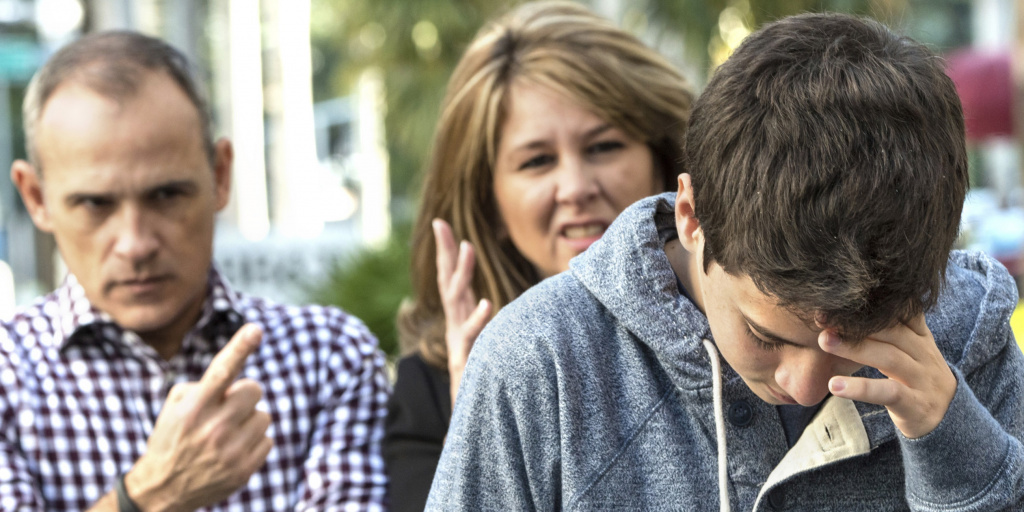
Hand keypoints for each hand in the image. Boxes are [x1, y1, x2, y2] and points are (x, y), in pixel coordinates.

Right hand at [125, 324, 272, 511]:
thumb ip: (203, 385)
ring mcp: (230, 451)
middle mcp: (213, 428)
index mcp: (193, 408)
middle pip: (253, 390)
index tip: (255, 328)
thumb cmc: (172, 437)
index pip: (221, 371)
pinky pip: (267, 440)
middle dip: (244, 394)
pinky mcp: (244, 469)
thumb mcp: (175, 406)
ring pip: (263, 416)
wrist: (163, 489)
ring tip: (227, 433)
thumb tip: (234, 373)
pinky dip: (254, 442)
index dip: (239, 347)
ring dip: (249, 420)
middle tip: (229, 406)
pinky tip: (233, 450)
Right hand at [433, 219, 491, 406]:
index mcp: (460, 320)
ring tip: (468, 247)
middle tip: (440, 223)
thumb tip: (501, 301)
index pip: (451, 279)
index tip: (440, 223)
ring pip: (456, 302)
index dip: (447, 252)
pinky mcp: (466, 361)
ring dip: (462, 274)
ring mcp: (459, 343)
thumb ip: (489, 325)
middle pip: (447, 283)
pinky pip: (470, 338)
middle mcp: (456, 327)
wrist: (472, 422)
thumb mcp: (487, 346)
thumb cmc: (483, 381)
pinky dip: (478, 320)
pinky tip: (486, 303)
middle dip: (444, 252)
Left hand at [819, 314, 956, 438]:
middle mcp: (924, 354)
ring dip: (854, 348)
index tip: (838, 297)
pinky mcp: (916, 404)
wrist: (948, 422)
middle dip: (855, 322)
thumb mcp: (911, 352)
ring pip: (889, 357)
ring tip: (824, 341)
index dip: (870, 303)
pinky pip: (888, 392)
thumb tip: (852, 306)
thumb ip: (893, 330)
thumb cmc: (917, 380)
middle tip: (822, 316)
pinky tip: (835, 385)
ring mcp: (922, 379)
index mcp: (921, 338)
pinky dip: (861, 388)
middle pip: (891, 331)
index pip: (900, 312)